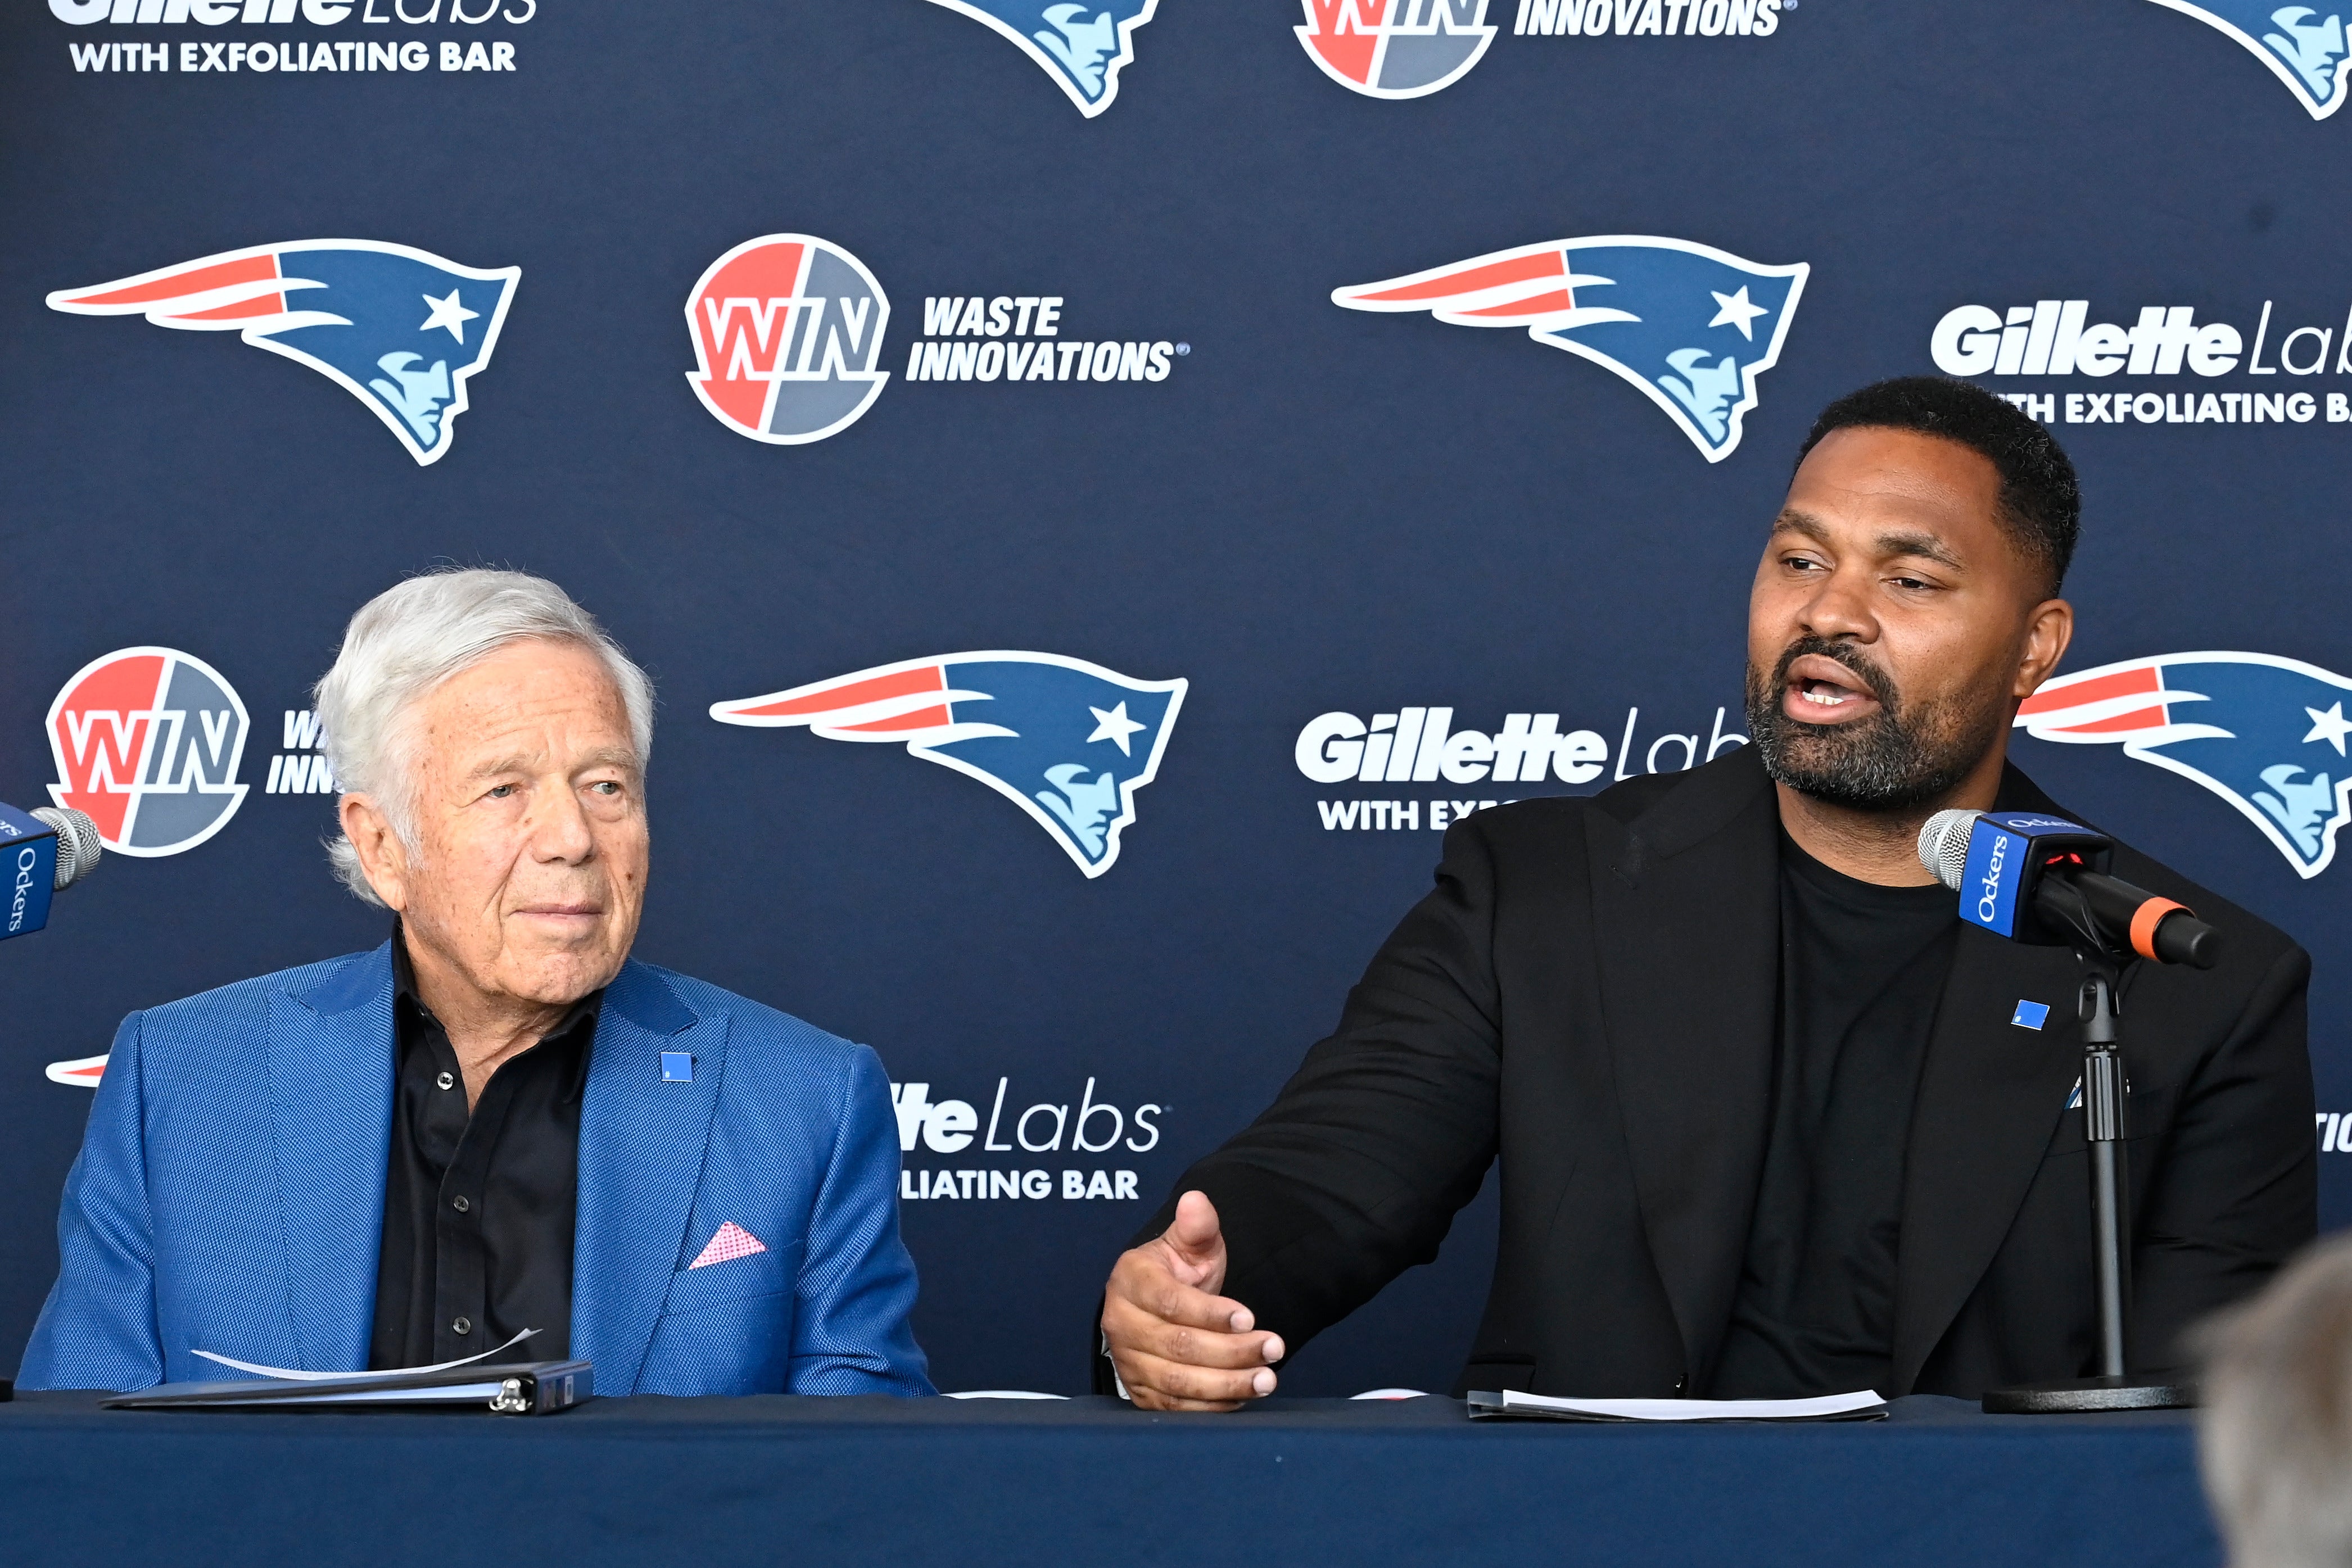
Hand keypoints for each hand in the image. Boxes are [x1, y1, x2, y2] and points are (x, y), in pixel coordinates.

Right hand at [1100, 1190, 1283, 1410]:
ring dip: (1227, 1384)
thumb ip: (1197, 1226)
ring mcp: (1128, 1361)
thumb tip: (1197, 1200)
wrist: (1158, 1305)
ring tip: (1267, 1379)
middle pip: (1178, 1346)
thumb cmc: (1177, 1272)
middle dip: (1231, 1351)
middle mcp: (1121, 1323)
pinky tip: (1243, 1397)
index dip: (1211, 1313)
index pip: (1170, 1302)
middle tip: (1274, 1349)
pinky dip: (1211, 1407)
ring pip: (1178, 1382)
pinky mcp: (1140, 1392)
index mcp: (1131, 1280)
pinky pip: (1175, 1408)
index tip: (1250, 1316)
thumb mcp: (1190, 1244)